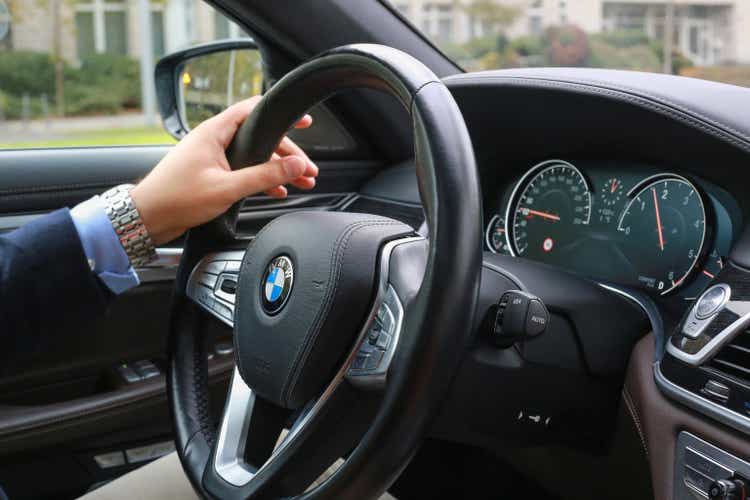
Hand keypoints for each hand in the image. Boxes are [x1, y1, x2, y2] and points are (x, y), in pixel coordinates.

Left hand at [131, 96, 317, 244]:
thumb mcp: (227, 187)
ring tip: (301, 182)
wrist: (147, 218)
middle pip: (261, 138)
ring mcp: (213, 157)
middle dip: (287, 154)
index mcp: (215, 132)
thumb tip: (296, 165)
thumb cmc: (177, 198)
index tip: (305, 122)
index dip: (281, 114)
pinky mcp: (212, 173)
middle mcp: (215, 140)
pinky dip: (262, 179)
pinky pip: (245, 170)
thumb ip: (264, 175)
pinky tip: (276, 191)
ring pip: (255, 156)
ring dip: (278, 169)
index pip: (254, 110)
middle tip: (308, 169)